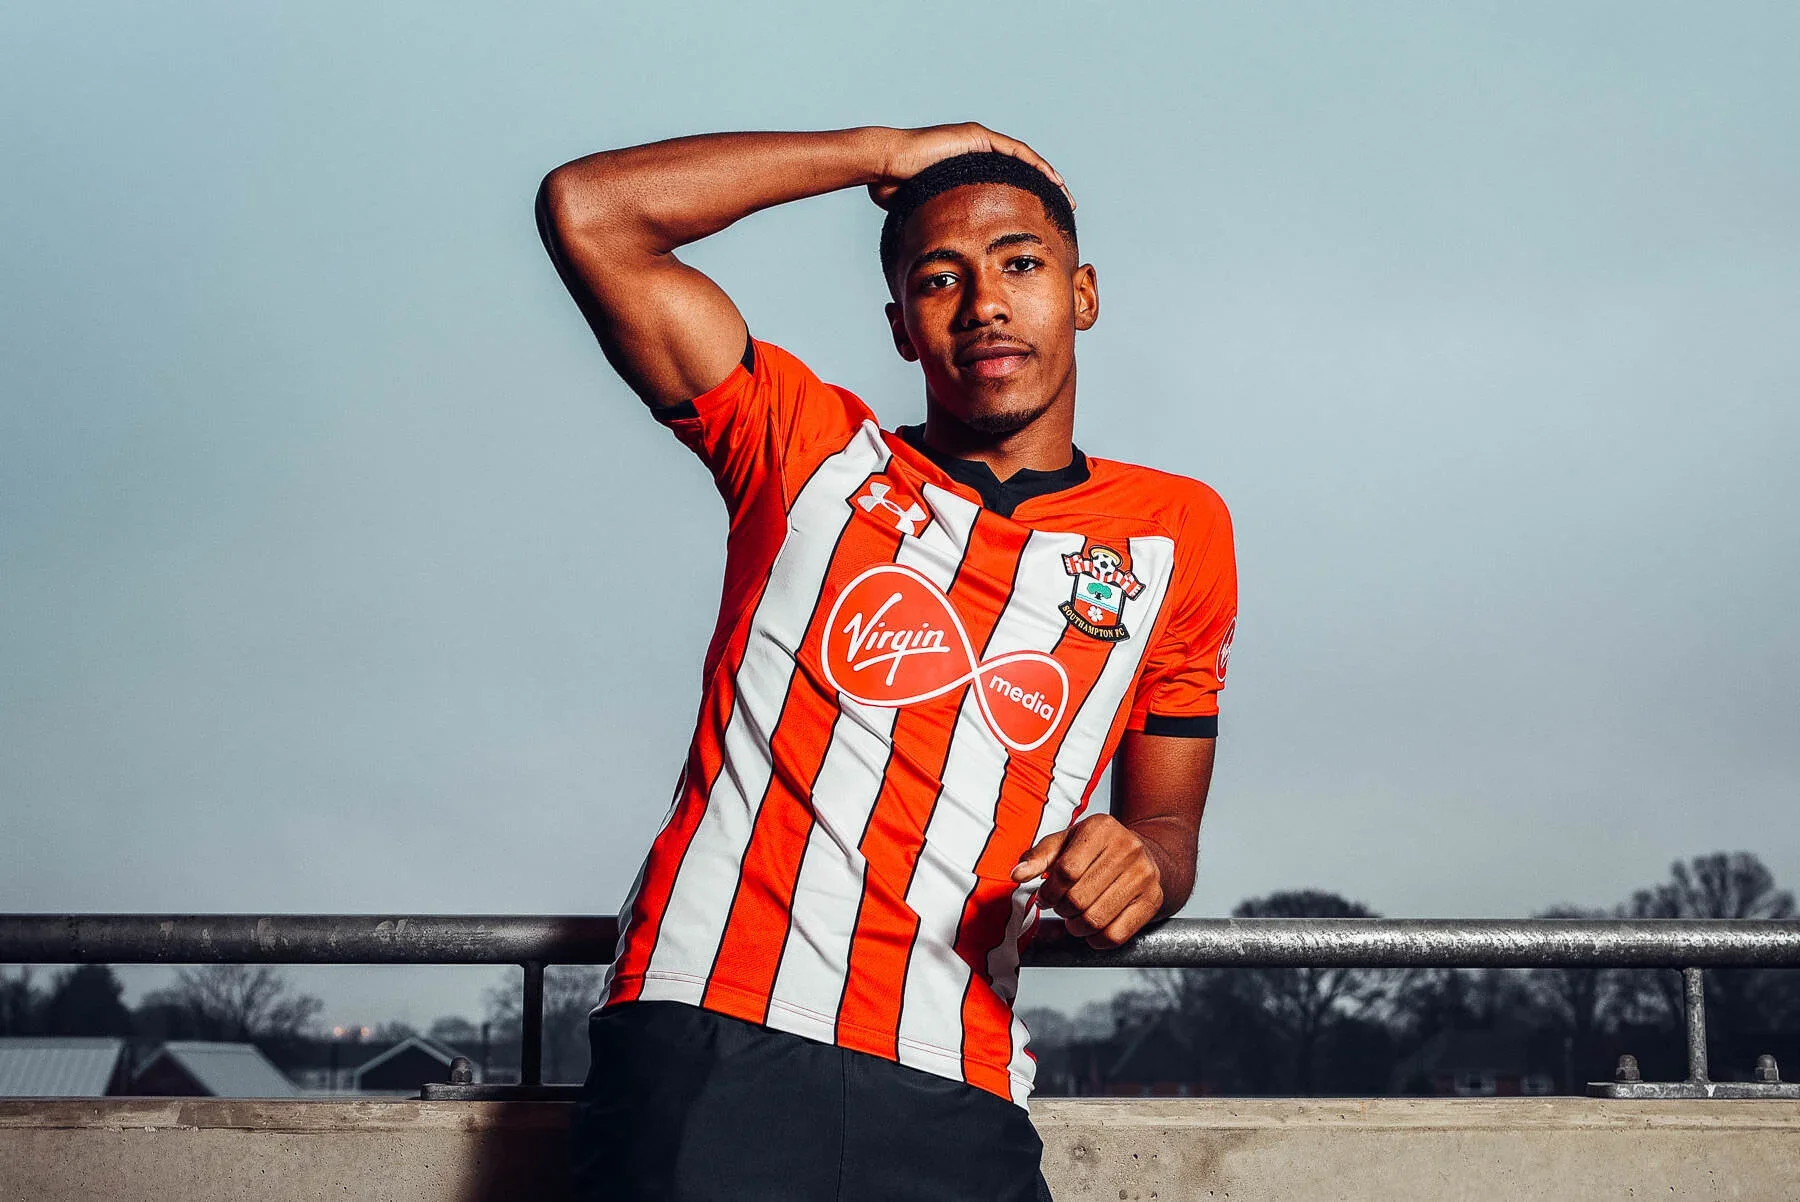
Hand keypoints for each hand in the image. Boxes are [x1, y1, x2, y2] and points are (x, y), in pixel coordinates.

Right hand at [868, 123, 1072, 209]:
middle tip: (1063, 207)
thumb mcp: (928, 213)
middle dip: (1044, 190)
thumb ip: (942, 224)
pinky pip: (1015, 151)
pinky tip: (1052, 179)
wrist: (883, 168)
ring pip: (1023, 160)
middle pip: (1020, 172)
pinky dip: (1036, 165)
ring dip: (1046, 177)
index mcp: (968, 173)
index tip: (1041, 220)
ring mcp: (976, 142)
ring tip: (1064, 195)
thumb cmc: (896, 193)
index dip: (1027, 202)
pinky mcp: (975, 137)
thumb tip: (947, 254)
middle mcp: (975, 154)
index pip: (1007, 187)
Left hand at [1011, 814, 1163, 948]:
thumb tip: (1017, 874)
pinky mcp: (1153, 899)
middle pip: (1079, 898)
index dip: (1049, 891)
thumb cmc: (1098, 849)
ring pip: (1096, 919)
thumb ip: (1040, 856)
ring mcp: (1144, 875)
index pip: (1066, 871)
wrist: (1147, 853)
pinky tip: (1092, 930)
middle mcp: (1128, 848)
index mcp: (1101, 828)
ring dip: (1076, 927)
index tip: (1044, 897)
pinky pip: (1117, 934)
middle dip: (1062, 910)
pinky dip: (1097, 940)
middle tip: (1061, 908)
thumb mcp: (1067, 841)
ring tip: (1074, 919)